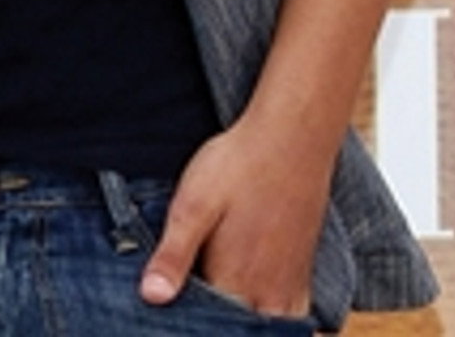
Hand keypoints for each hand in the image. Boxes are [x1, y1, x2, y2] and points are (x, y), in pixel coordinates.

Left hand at [140, 114, 329, 319]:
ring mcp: (290, 290)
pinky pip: (291, 321)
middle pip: (234, 329)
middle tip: (192, 289)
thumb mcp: (193, 203)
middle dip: (212, 322)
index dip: (184, 319)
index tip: (170, 305)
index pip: (205, 325)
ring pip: (263, 329)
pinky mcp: (304, 276)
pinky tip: (252, 302)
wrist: (292, 137)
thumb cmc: (240, 165)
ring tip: (219, 297)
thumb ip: (174, 254)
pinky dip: (270, 320)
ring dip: (241, 322)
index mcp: (236, 284)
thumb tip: (150, 297)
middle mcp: (268, 298)